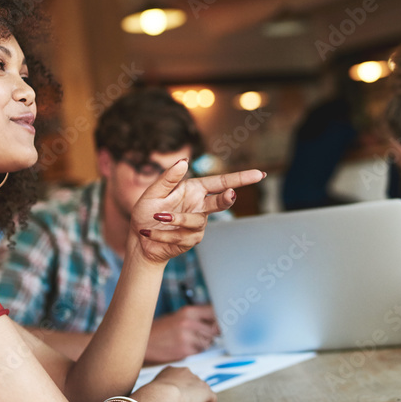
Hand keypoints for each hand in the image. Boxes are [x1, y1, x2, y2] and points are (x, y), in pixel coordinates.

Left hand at [130, 160, 264, 264]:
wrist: (140, 240)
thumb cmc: (146, 212)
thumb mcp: (153, 192)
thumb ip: (168, 178)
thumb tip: (184, 161)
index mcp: (194, 189)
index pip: (221, 182)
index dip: (241, 178)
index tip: (260, 174)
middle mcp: (199, 205)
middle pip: (220, 202)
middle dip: (225, 199)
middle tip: (230, 195)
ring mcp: (198, 224)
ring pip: (196, 221)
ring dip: (176, 219)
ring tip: (157, 218)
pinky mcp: (192, 240)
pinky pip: (182, 236)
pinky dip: (163, 234)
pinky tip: (149, 233)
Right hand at [145, 305, 220, 363]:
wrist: (144, 341)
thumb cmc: (162, 329)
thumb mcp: (178, 316)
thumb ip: (197, 317)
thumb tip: (218, 319)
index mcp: (188, 312)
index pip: (214, 312)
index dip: (221, 317)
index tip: (225, 320)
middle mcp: (189, 323)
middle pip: (215, 329)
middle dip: (214, 333)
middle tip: (209, 333)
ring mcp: (187, 338)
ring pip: (208, 342)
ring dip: (205, 343)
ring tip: (191, 340)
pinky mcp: (185, 351)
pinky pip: (199, 351)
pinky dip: (196, 351)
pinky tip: (185, 347)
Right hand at [149, 366, 216, 401]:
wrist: (163, 395)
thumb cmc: (153, 396)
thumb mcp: (151, 390)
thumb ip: (155, 391)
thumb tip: (150, 401)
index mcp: (172, 371)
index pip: (178, 378)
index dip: (177, 389)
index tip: (173, 399)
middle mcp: (186, 372)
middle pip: (191, 383)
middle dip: (188, 393)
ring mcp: (198, 381)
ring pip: (201, 390)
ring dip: (196, 399)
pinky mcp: (206, 392)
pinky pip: (211, 398)